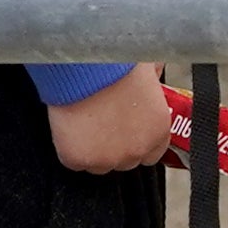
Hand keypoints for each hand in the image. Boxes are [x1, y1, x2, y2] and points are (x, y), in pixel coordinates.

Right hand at [50, 64, 177, 173]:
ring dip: (92, 149)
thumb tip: (154, 74)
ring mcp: (107, 158)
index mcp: (158, 132)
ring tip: (84, 123)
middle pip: (125, 161)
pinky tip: (69, 127)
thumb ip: (154, 82)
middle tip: (102, 122)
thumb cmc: (117, 63)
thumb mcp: (149, 69)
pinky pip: (73, 161)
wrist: (86, 64)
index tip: (125, 128)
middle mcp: (136, 150)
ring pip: (98, 164)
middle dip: (114, 144)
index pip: (152, 152)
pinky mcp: (77, 159)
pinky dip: (69, 147)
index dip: (136, 139)